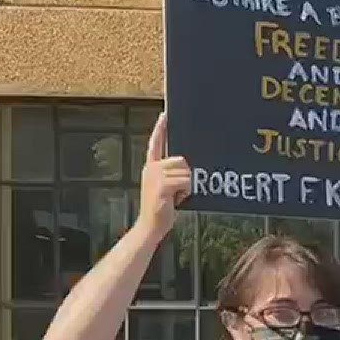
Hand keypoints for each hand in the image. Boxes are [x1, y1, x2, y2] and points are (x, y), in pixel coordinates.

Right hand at [138, 113, 191, 234]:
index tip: (165, 114)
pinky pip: (186, 182)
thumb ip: (173, 174)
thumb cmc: (162, 208)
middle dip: (186, 176)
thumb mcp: (167, 187)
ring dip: (187, 186)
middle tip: (178, 191)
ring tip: (176, 197)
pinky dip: (186, 192)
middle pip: (181, 160)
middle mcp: (151, 168)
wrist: (151, 225)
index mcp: (151, 166)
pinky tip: (176, 200)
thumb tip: (189, 166)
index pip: (156, 143)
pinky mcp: (162, 185)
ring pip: (186, 172)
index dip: (160, 128)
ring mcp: (155, 176)